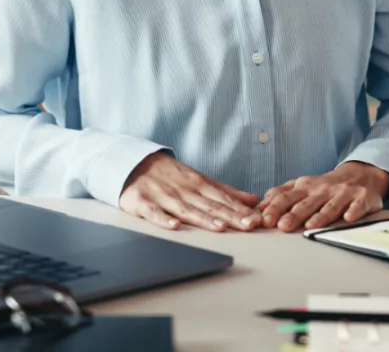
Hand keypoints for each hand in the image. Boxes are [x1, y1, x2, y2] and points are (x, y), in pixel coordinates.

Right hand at [119, 153, 260, 232]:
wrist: (132, 162)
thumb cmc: (169, 174)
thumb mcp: (198, 178)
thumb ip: (225, 190)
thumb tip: (253, 199)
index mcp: (197, 184)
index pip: (222, 198)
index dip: (240, 210)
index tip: (257, 220)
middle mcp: (182, 189)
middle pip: (209, 205)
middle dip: (230, 216)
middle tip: (249, 225)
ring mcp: (163, 195)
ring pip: (186, 209)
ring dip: (203, 218)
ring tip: (221, 227)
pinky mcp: (143, 202)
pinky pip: (154, 213)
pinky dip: (164, 220)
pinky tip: (175, 227)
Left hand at [258, 162, 388, 231]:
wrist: (358, 175)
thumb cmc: (324, 186)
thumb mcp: (301, 186)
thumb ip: (281, 194)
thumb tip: (261, 205)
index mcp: (305, 187)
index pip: (286, 197)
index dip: (275, 208)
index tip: (264, 220)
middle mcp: (322, 189)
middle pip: (306, 204)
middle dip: (294, 215)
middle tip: (282, 226)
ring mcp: (342, 193)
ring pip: (330, 206)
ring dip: (320, 216)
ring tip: (310, 227)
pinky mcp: (361, 198)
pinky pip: (357, 206)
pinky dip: (353, 211)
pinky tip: (348, 218)